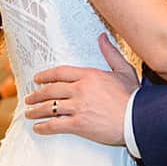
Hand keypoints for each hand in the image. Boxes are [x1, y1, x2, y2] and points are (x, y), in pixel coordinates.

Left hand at [23, 33, 137, 145]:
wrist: (137, 119)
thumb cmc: (133, 96)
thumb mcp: (123, 70)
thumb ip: (110, 53)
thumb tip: (102, 37)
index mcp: (89, 75)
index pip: (60, 73)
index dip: (46, 75)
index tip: (37, 79)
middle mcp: (80, 89)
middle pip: (51, 90)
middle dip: (36, 94)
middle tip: (29, 97)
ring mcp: (78, 107)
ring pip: (50, 107)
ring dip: (36, 110)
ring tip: (29, 112)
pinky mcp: (79, 124)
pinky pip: (55, 125)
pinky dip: (44, 127)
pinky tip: (38, 128)